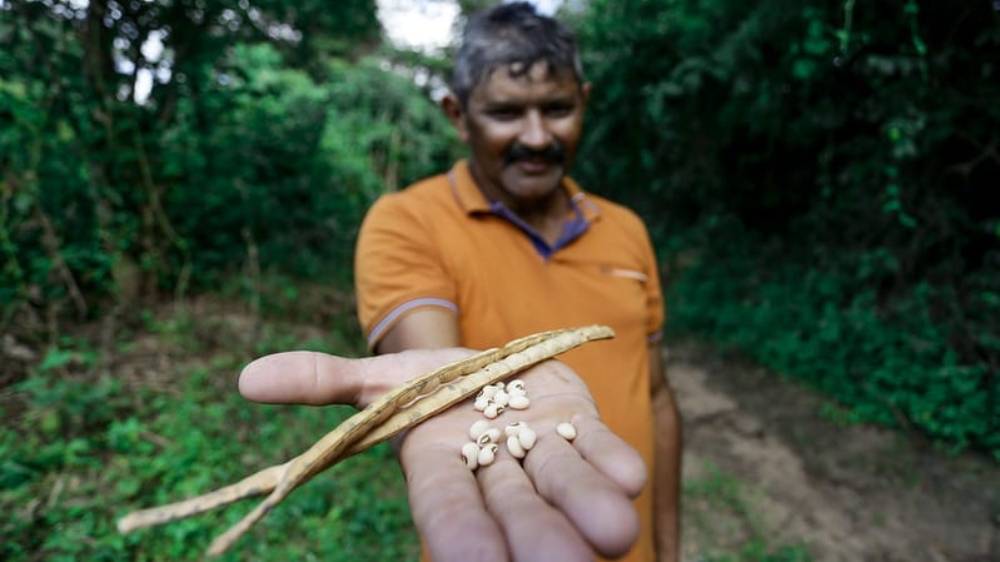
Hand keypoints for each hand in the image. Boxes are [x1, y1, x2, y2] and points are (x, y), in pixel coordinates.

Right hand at [238, 348, 646, 561]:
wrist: (500, 368)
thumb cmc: (433, 382)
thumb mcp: (381, 377)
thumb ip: (325, 381)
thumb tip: (248, 379)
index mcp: (443, 466)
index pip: (448, 509)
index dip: (459, 537)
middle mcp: (500, 474)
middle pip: (516, 514)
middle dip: (535, 540)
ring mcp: (548, 457)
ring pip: (566, 491)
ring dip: (587, 510)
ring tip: (612, 532)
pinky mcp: (587, 434)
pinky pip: (605, 454)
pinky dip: (615, 465)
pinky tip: (629, 475)